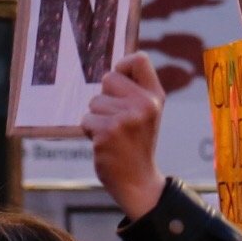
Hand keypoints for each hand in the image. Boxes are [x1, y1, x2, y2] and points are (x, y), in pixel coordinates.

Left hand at [83, 53, 169, 221]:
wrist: (138, 181)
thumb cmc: (137, 143)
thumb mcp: (147, 114)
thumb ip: (135, 91)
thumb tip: (111, 68)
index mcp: (155, 97)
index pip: (139, 59)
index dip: (123, 66)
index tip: (120, 83)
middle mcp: (143, 105)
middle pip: (108, 78)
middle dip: (105, 97)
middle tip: (117, 119)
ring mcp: (125, 119)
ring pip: (94, 101)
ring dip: (97, 117)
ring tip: (113, 135)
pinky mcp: (107, 133)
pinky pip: (86, 119)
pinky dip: (90, 131)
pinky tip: (105, 144)